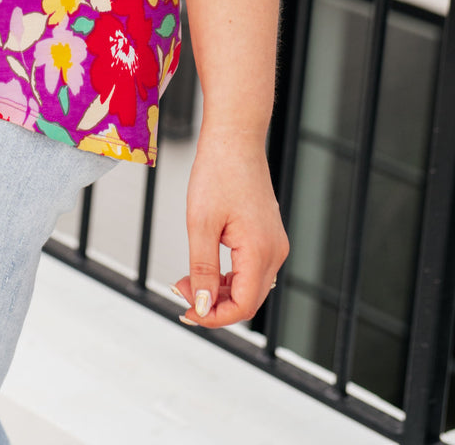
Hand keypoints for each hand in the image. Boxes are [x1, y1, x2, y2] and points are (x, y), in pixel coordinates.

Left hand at [172, 128, 287, 328]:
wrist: (235, 138)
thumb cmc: (218, 172)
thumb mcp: (200, 223)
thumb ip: (201, 270)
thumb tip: (201, 307)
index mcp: (261, 251)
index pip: (243, 305)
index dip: (213, 316)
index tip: (186, 310)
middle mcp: (275, 251)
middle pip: (247, 300)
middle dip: (213, 304)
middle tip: (180, 290)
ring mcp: (274, 243)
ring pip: (249, 286)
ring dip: (218, 291)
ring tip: (187, 278)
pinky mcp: (268, 236)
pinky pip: (250, 269)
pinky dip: (228, 276)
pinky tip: (205, 268)